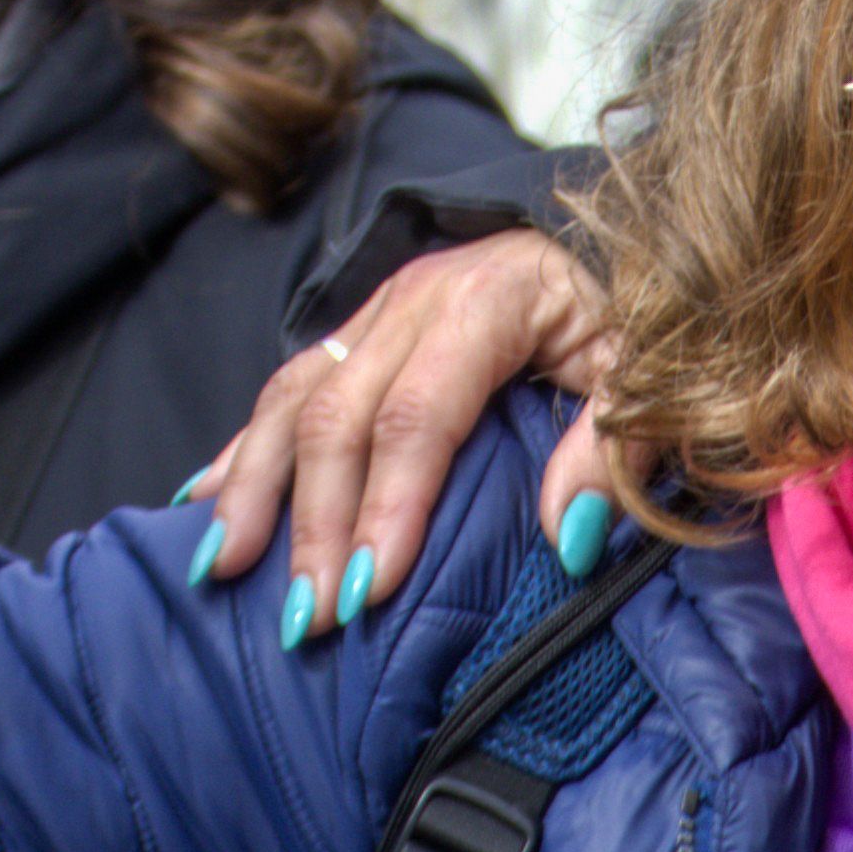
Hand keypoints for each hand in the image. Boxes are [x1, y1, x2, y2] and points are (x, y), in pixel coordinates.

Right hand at [179, 227, 644, 647]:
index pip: (417, 417)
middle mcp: (415, 298)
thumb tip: (569, 537)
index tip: (369, 591)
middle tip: (307, 618)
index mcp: (488, 301)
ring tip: (222, 571)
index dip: (387, 507)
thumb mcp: (650, 369)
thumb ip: (615, 449)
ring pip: (289, 400)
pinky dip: (242, 451)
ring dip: (252, 491)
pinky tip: (202, 502)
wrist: (609, 233)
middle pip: (337, 417)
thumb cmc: (635, 309)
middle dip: (313, 525)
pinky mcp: (359, 328)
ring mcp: (377, 310)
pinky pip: (284, 388)